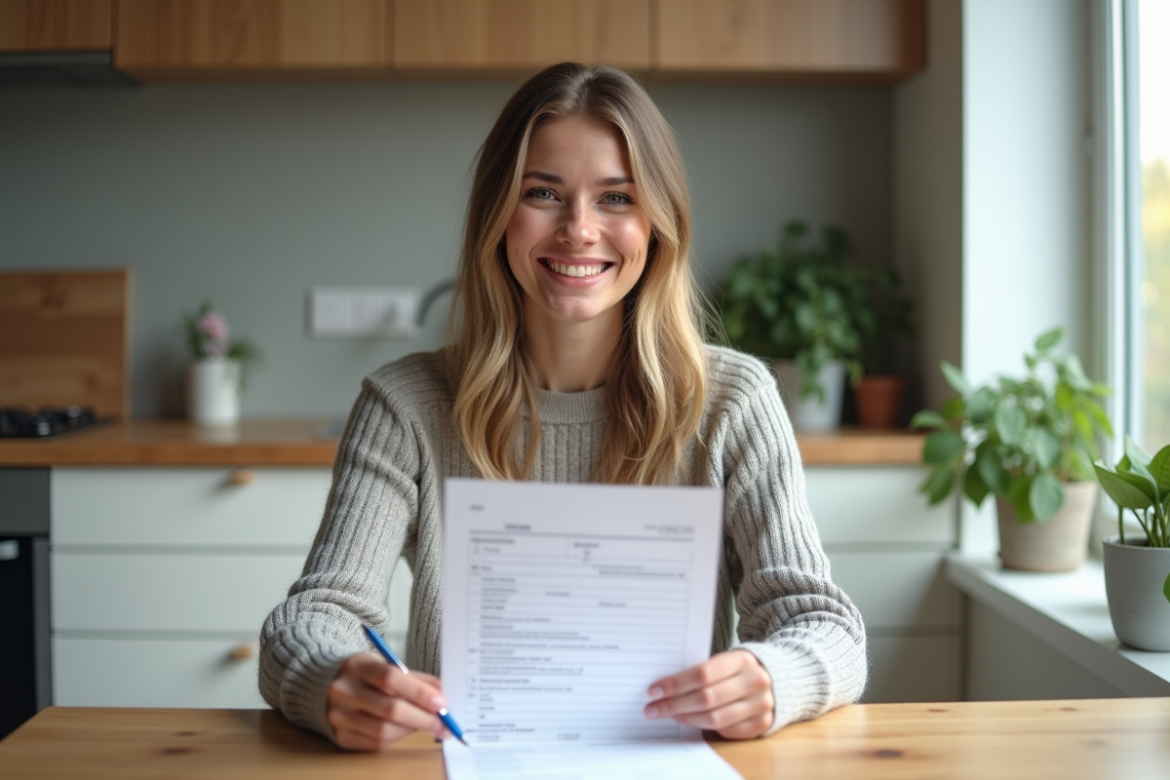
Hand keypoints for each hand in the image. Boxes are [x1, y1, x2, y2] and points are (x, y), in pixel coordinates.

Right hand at [326, 652, 449, 749]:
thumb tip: (443, 694)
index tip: (442, 702)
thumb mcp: (387, 665)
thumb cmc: (367, 675)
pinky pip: (375, 743)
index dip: (419, 692)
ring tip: (426, 723)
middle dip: (423, 718)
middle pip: (389, 709)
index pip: (391, 678)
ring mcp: (339, 716)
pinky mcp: (341, 736)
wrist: (329, 685)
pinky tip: (406, 728)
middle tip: (444, 723)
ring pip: (383, 730)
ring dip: (411, 729)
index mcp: (357, 666)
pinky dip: (397, 737)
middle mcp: (343, 691)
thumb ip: (416, 679)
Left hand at [644, 649, 773, 739]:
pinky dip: (707, 728)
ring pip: (716, 718)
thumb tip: (664, 687)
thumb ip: (701, 671)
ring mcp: (761, 704)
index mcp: (742, 659)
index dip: (676, 684)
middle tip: (653, 709)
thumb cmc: (737, 668)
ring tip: (671, 715)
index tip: (654, 691)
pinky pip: (728, 731)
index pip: (703, 674)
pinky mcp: (762, 723)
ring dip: (687, 718)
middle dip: (675, 705)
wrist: (774, 677)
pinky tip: (692, 721)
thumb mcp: (724, 660)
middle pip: (707, 698)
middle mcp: (755, 681)